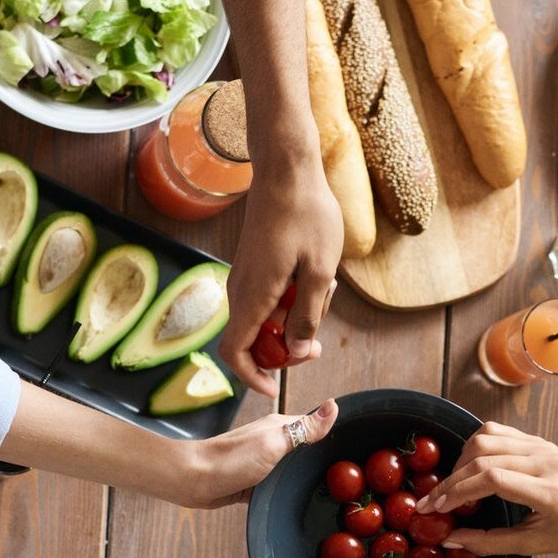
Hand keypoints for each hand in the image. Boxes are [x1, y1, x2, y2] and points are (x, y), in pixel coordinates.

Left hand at [179, 401, 339, 507]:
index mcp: (280, 426)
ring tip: (330, 490)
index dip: (335, 433)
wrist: (194, 481)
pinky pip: (279, 484)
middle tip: (349, 474)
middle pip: (306, 447)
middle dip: (323, 457)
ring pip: (293, 467)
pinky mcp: (254, 481)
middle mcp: (273, 440)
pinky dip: (289, 489)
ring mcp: (263, 461)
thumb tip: (333, 406)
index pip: (315, 424)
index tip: (357, 445)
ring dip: (306, 475)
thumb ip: (304, 428)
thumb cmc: (233, 459)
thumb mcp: (274, 442)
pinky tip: (299, 500)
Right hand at [217, 151, 343, 395]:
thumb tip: (295, 350)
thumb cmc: (307, 215)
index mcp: (253, 295)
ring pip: (263, 319)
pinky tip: (314, 276)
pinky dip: (290, 300)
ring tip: (323, 290)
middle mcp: (240, 290)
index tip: (275, 388)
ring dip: (293, 319)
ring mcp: (245, 277)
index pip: (235, 353)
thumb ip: (307, 315)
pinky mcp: (253, 267)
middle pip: (252, 341)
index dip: (252, 377)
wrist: (288, 170)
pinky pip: (267, 299)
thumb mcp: (320, 271)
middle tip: (317, 340)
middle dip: (284, 349)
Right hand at [420, 423, 557, 555]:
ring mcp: (542, 447)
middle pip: (484, 459)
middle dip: (451, 481)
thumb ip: (490, 543)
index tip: (437, 508)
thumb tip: (451, 540)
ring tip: (451, 487)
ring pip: (486, 439)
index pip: (493, 480)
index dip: (459, 492)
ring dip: (459, 462)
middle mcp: (546, 463)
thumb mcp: (534, 546)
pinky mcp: (538, 440)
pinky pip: (496, 432)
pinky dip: (474, 447)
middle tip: (433, 502)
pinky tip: (467, 467)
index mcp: (549, 493)